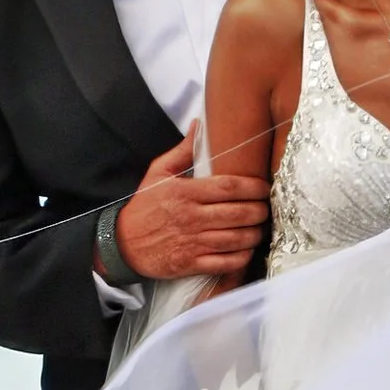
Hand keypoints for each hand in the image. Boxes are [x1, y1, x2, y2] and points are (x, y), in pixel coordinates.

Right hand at [114, 125, 268, 282]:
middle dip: (259, 211)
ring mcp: (192, 242)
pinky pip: (224, 263)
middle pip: (238, 213)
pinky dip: (241, 258)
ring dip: (254, 234)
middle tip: (267, 208)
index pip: (228, 187)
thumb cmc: (144, 205)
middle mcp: (191, 217)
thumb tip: (199, 125)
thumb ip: (182, 150)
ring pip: (235, 239)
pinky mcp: (190, 264)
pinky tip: (247, 250)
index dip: (253, 187)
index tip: (264, 188)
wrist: (122, 243)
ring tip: (260, 228)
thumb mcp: (158, 173)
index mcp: (185, 192)